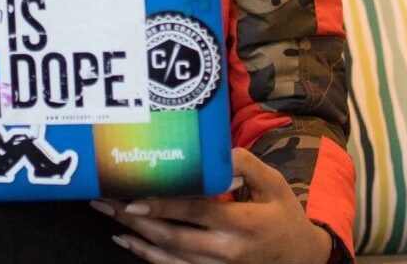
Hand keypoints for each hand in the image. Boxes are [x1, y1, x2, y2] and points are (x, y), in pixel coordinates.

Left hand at [92, 148, 332, 263]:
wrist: (300, 257)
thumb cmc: (283, 215)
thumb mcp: (274, 184)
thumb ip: (246, 165)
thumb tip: (217, 152)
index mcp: (244, 224)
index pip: (197, 213)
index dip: (164, 206)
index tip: (133, 198)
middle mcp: (228, 250)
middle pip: (174, 237)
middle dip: (136, 219)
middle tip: (106, 201)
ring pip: (169, 256)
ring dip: (135, 237)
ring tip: (109, 216)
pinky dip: (147, 257)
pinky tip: (127, 241)